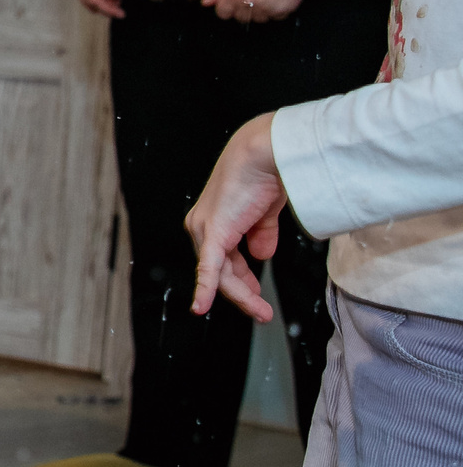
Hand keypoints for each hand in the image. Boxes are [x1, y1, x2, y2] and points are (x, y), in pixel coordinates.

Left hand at [185, 113, 282, 321]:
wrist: (265, 154)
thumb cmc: (265, 174)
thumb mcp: (263, 213)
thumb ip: (260, 233)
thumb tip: (262, 255)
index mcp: (213, 221)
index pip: (222, 260)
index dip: (240, 280)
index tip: (254, 296)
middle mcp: (201, 226)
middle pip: (220, 271)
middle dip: (243, 293)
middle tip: (262, 312)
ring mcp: (203, 229)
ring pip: (220, 274)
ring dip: (242, 295)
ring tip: (262, 312)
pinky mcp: (212, 231)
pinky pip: (208, 267)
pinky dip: (204, 289)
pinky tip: (201, 307)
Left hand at [202, 0, 338, 22]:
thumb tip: (206, 3)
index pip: (222, 13)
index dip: (226, 7)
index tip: (234, 0)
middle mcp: (250, 3)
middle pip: (241, 19)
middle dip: (243, 9)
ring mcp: (268, 8)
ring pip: (259, 20)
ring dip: (261, 11)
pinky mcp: (284, 10)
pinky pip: (276, 17)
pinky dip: (276, 10)